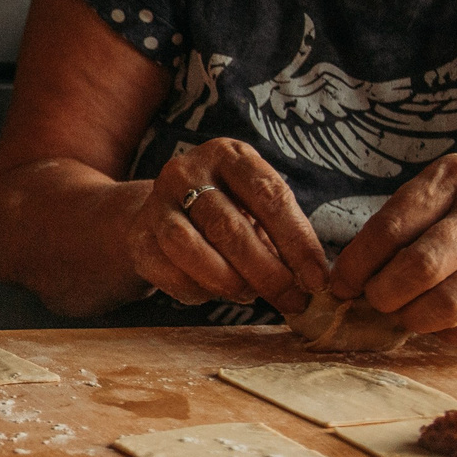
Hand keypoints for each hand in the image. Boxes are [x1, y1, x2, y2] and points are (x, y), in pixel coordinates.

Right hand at [128, 139, 326, 311]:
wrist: (163, 210)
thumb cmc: (228, 209)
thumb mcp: (256, 205)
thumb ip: (282, 235)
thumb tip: (313, 282)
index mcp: (228, 155)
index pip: (268, 196)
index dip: (297, 242)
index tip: (318, 280)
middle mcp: (186, 171)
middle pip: (227, 226)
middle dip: (266, 272)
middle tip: (292, 301)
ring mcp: (156, 203)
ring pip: (187, 246)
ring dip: (227, 281)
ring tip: (251, 296)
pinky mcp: (139, 236)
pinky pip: (166, 270)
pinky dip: (196, 289)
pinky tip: (215, 293)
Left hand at [328, 154, 456, 344]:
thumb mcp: (447, 186)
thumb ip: (404, 220)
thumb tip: (352, 273)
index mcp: (455, 179)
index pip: (391, 227)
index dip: (358, 263)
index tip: (342, 283)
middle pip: (420, 267)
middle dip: (384, 294)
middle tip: (375, 300)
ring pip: (450, 302)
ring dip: (414, 318)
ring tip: (405, 314)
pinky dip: (449, 333)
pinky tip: (439, 324)